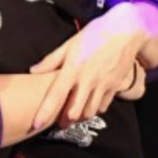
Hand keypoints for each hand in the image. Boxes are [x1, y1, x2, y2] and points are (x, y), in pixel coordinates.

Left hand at [29, 3, 146, 129]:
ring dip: (79, 117)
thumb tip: (33, 71)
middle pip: (73, 112)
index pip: (55, 95)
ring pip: (89, 112)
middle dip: (64, 120)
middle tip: (58, 121)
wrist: (124, 32)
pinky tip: (89, 105)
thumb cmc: (93, 35)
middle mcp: (87, 80)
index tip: (35, 124)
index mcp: (73, 69)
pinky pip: (103, 106)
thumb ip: (51, 60)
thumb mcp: (69, 44)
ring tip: (72, 115)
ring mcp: (102, 85)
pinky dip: (94, 110)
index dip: (45, 112)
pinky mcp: (115, 87)